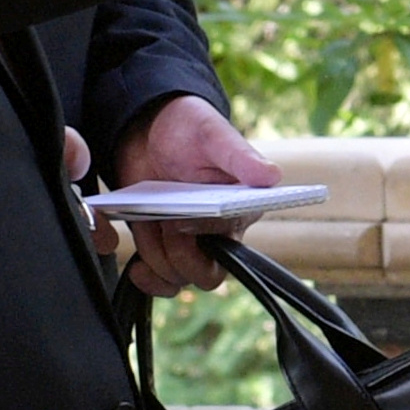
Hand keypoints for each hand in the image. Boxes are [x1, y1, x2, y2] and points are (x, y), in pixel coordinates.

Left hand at [105, 95, 279, 294]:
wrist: (149, 130)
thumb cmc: (190, 128)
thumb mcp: (213, 135)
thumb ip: (240, 157)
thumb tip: (272, 176)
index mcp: (241, 207)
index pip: (232, 239)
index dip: (208, 235)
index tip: (184, 218)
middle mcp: (219, 231)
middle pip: (208, 273)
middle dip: (182, 256)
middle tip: (166, 222)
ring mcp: (190, 242)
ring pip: (180, 277)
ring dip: (159, 259)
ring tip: (150, 223)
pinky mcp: (162, 246)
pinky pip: (162, 281)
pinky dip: (148, 280)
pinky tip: (137, 267)